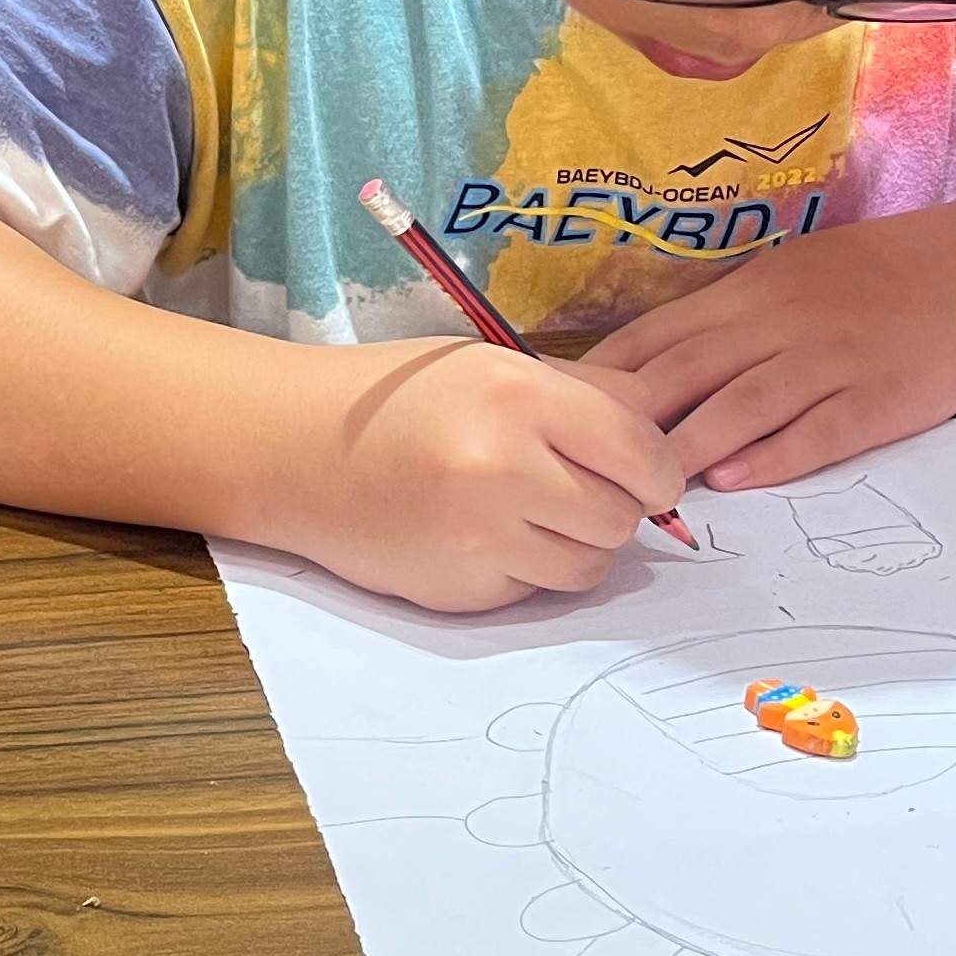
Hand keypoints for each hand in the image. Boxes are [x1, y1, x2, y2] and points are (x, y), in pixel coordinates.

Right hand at [268, 338, 691, 612]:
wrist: (293, 450)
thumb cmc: (397, 400)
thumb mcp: (490, 364)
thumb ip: (586, 394)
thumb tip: (663, 434)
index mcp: (518, 395)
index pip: (643, 452)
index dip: (658, 470)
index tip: (647, 474)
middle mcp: (501, 467)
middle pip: (622, 518)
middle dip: (613, 508)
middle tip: (574, 488)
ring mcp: (477, 536)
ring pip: (588, 567)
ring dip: (575, 546)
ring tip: (529, 513)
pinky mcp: (458, 589)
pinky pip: (534, 591)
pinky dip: (523, 569)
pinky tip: (479, 535)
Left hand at [584, 197, 955, 489]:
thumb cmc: (877, 276)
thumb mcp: (790, 275)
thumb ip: (723, 318)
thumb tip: (647, 363)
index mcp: (749, 292)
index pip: (653, 336)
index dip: (600, 379)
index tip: (553, 416)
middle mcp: (779, 322)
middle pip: (685, 371)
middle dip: (626, 420)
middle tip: (576, 464)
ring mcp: (829, 360)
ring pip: (743, 402)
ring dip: (689, 444)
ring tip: (643, 486)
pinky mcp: (878, 398)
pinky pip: (818, 428)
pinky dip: (774, 454)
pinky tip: (736, 479)